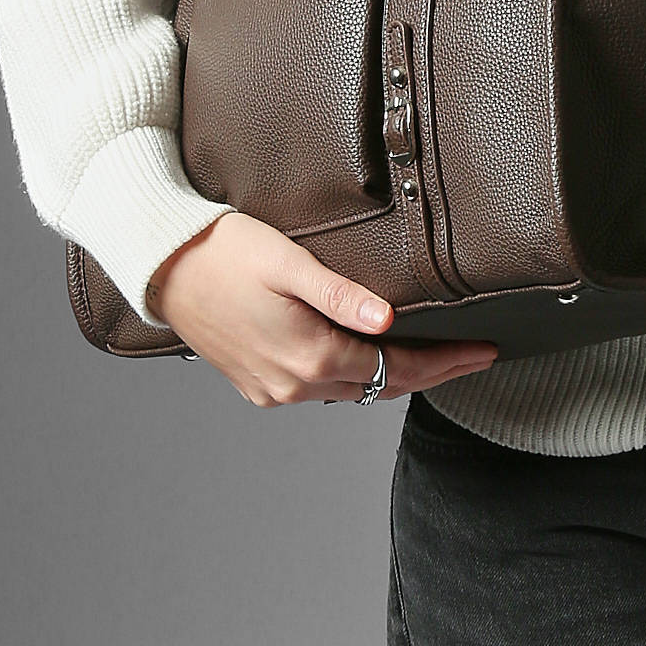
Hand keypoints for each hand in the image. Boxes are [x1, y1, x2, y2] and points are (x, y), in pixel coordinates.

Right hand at [145, 211, 497, 405]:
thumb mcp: (289, 263)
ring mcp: (272, 390)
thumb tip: (389, 319)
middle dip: (432, 373)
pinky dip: (353, 379)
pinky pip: (319, 389)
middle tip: (473, 357)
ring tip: (435, 360)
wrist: (161, 265)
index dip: (447, 362)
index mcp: (310, 357)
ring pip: (350, 392)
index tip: (484, 352)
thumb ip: (342, 295)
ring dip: (393, 378)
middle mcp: (293, 385)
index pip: (399, 369)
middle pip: (381, 387)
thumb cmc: (223, 252)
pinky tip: (370, 362)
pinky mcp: (256, 384)